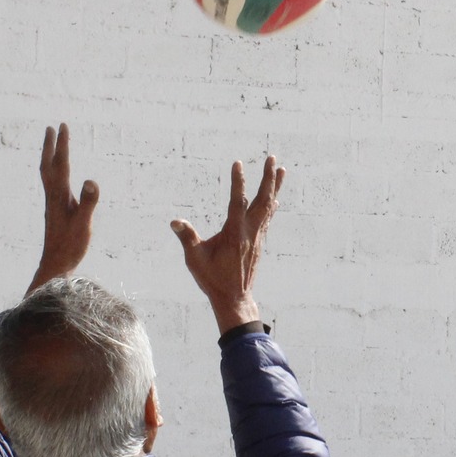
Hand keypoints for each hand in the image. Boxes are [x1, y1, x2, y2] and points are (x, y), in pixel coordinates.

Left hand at [28, 123, 99, 294]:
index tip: (63, 126)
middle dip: (50, 146)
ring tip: (52, 145)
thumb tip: (92, 181)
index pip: (61, 164)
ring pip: (47, 174)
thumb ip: (88, 203)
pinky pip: (52, 184)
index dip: (62, 145)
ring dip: (49, 157)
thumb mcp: (83, 224)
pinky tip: (58, 176)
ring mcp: (52, 203)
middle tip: (52, 127)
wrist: (55, 264)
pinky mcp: (55, 210)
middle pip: (48, 165)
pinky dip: (53, 172)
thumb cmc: (70, 246)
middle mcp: (53, 196)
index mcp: (59, 196)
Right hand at [171, 156, 285, 333]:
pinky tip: (274, 198)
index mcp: (234, 234)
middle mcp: (249, 232)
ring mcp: (257, 237)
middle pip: (262, 200)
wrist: (234, 298)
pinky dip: (271, 204)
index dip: (238, 182)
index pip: (238, 202)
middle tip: (272, 158)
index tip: (238, 163)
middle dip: (267, 178)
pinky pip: (267, 218)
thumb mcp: (195, 259)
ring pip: (268, 207)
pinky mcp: (258, 242)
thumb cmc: (212, 278)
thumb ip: (187, 238)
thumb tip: (174, 221)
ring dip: (274, 187)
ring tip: (281, 170)